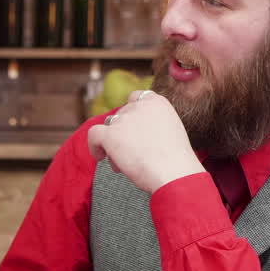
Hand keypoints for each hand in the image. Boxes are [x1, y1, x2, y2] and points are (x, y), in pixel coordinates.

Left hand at [86, 90, 204, 192]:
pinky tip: (100, 157)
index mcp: (157, 102)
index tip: (133, 130)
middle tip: (131, 154)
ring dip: (114, 143)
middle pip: (122, 116)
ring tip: (122, 164)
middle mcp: (139, 106)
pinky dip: (94, 146)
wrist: (174, 172)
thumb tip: (130, 134)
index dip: (131, 114)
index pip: (136, 98)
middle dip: (124, 134)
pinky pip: (94, 134)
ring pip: (110, 127)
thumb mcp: (169, 132)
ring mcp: (124, 118)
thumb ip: (152, 125)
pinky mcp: (110, 134)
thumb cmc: (176, 161)